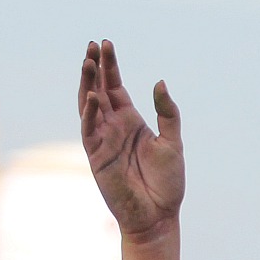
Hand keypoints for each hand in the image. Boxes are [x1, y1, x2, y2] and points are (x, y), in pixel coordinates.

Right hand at [78, 40, 182, 242]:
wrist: (158, 215)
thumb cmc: (166, 183)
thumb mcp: (172, 143)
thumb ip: (167, 113)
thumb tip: (159, 82)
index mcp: (131, 121)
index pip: (115, 86)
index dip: (110, 66)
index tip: (106, 44)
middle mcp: (114, 127)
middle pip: (99, 90)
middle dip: (95, 67)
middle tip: (93, 44)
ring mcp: (103, 140)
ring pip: (89, 105)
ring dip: (87, 84)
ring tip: (88, 61)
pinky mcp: (96, 156)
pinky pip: (89, 130)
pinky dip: (90, 113)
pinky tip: (93, 96)